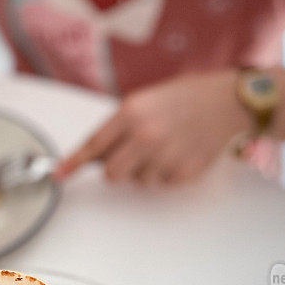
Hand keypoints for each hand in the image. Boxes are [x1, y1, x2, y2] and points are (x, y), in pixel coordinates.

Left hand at [55, 71, 250, 184]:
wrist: (225, 101)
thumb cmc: (182, 99)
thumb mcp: (143, 102)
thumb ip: (118, 128)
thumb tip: (94, 157)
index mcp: (131, 113)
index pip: (94, 145)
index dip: (74, 163)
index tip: (59, 175)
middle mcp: (146, 135)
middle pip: (112, 174)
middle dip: (117, 170)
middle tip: (131, 159)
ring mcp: (166, 155)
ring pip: (138, 182)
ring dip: (146, 172)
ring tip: (164, 149)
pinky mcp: (184, 172)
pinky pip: (163, 185)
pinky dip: (167, 175)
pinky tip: (179, 154)